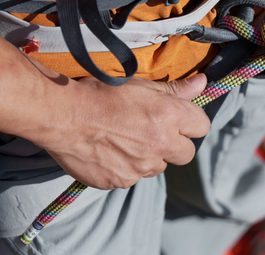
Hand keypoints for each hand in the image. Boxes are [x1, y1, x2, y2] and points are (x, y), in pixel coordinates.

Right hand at [40, 74, 209, 189]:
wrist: (63, 116)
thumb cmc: (100, 93)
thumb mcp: (140, 85)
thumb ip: (175, 89)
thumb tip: (202, 84)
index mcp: (170, 116)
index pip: (202, 126)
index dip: (190, 122)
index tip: (178, 119)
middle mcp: (161, 144)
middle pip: (186, 154)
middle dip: (175, 144)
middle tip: (153, 132)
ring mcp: (141, 166)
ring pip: (158, 167)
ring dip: (150, 157)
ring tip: (126, 140)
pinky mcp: (122, 181)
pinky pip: (133, 177)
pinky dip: (125, 168)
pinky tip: (110, 152)